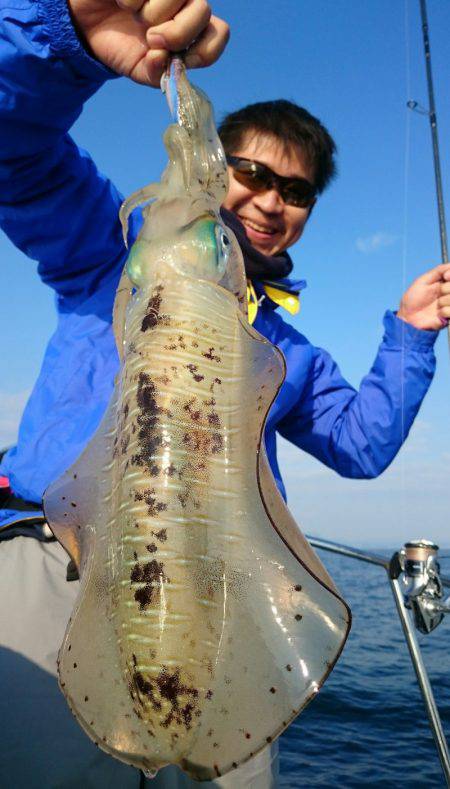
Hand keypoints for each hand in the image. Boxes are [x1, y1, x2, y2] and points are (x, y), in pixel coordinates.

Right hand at [67, 0, 228, 85]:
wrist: (86, 27)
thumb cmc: (120, 46)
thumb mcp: (140, 70)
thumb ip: (158, 73)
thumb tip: (162, 58)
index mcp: (192, 29)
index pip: (220, 33)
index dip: (203, 48)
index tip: (176, 57)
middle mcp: (185, 2)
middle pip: (203, 10)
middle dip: (175, 32)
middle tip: (150, 37)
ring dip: (147, 14)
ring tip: (133, 16)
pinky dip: (127, 0)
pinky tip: (120, 0)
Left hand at [397, 263, 449, 330]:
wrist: (408, 317)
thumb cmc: (413, 298)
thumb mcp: (423, 281)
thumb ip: (438, 271)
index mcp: (444, 283)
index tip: (445, 276)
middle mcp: (449, 293)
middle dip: (446, 288)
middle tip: (438, 292)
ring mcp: (449, 304)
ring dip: (443, 301)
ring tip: (436, 305)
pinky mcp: (449, 316)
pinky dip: (444, 311)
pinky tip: (438, 313)